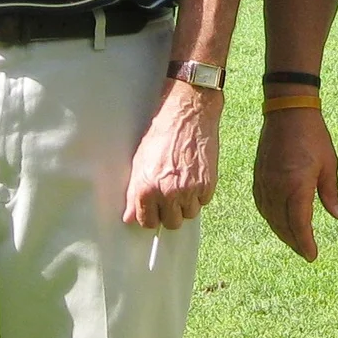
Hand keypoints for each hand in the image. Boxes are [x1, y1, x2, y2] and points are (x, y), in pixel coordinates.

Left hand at [125, 83, 219, 229]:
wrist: (188, 115)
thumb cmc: (162, 133)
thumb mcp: (140, 161)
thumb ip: (134, 193)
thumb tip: (129, 217)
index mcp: (146, 189)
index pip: (147, 222)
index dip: (151, 215)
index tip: (154, 208)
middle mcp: (167, 194)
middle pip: (171, 223)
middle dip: (170, 212)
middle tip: (170, 195)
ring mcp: (189, 191)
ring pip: (189, 214)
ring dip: (187, 203)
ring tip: (184, 182)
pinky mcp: (207, 185)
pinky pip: (204, 201)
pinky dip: (201, 192)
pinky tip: (195, 175)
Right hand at [253, 107, 337, 260]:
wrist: (288, 110)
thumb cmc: (313, 135)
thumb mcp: (329, 164)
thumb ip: (331, 193)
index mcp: (297, 185)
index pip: (299, 224)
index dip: (305, 243)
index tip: (312, 255)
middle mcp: (277, 187)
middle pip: (283, 225)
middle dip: (294, 241)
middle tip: (305, 252)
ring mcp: (265, 182)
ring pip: (270, 217)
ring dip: (281, 232)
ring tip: (294, 240)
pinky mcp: (258, 175)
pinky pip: (261, 204)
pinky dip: (270, 217)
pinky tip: (277, 220)